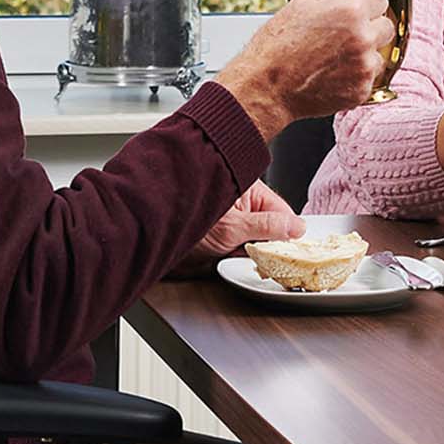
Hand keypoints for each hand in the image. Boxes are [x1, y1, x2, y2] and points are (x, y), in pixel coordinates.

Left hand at [170, 182, 304, 275]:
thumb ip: (268, 227)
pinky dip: (236, 254)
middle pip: (270, 225)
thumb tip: (296, 227)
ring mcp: (230, 215)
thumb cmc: (182, 214)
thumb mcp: (232, 226)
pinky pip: (239, 245)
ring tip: (233, 252)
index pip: (282, 211)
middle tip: (260, 256)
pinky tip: (226, 256)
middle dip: (267, 244)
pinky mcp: (220, 230)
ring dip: (250, 251)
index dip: (288, 233)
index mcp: (248, 187)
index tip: (292, 251)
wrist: (148, 230)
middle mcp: (240, 199)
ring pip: (255, 238)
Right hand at [216, 0, 394, 138]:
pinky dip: (356, 74)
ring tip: (333, 55)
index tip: (343, 14)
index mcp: (352, 9)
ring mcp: (364, 66)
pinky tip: (332, 72)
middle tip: (337, 35)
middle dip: (367, 26)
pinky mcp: (362, 90)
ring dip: (363, 52)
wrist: (266, 85)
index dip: (360, 3)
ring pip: (379, 52)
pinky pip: (370, 76)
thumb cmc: (280, 41)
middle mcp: (363, 38)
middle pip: (385, 25)